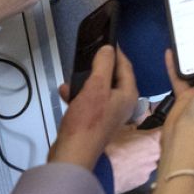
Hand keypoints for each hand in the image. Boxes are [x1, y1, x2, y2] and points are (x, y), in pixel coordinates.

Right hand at [51, 46, 138, 169]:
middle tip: (88, 55)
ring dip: (86, 80)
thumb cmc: (87, 119)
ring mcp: (109, 113)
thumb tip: (109, 48)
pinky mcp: (95, 121)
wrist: (73, 153)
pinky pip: (89, 101)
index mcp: (128, 94)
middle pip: (113, 77)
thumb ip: (103, 66)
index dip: (117, 53)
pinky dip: (78, 94)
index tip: (107, 40)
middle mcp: (122, 103)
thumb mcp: (96, 87)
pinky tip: (65, 91)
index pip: (126, 66)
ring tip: (74, 73)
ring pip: (99, 89)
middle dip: (100, 66)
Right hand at [105, 125, 161, 193]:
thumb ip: (130, 129)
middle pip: (157, 148)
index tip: (154, 131)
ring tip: (126, 159)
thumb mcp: (118, 131)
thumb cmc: (109, 150)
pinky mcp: (142, 181)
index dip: (157, 131)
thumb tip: (131, 128)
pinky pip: (142, 173)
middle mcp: (156, 155)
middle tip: (134, 145)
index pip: (164, 131)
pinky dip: (135, 171)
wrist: (100, 172)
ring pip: (149, 161)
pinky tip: (123, 169)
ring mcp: (150, 169)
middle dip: (148, 146)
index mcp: (154, 139)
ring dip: (142, 160)